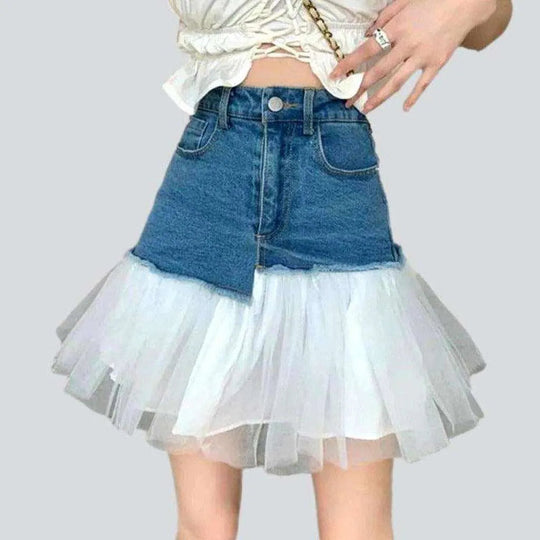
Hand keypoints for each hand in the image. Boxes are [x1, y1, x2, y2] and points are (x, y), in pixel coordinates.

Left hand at [329, 0, 496, 111]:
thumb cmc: (433, 0)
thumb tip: (367, 33)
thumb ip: (384, 17)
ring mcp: (422, 56)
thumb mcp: (405, 1)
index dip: (349, 65)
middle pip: (378, 72)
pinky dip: (413, 97)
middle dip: (360, 89)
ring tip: (366, 109)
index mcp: (397, 28)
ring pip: (396, 83)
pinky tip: (404, 108)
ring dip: (379, 99)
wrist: (466, 2)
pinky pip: (422, 85)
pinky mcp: (437, 63)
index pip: (366, 51)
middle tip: (348, 102)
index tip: (335, 76)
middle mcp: (407, 45)